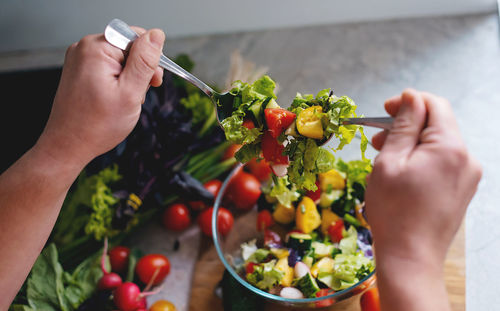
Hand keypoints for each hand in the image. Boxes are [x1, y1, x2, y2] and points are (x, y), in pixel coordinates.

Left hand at [36, 27, 164, 166]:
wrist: (68, 145)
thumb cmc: (97, 126)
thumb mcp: (130, 93)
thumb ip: (145, 62)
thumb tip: (156, 35)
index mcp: (96, 49)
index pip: (136, 37)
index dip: (150, 59)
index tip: (153, 82)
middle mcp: (84, 48)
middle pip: (128, 46)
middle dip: (139, 70)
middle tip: (137, 95)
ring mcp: (80, 59)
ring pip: (120, 58)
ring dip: (129, 78)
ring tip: (123, 100)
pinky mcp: (80, 70)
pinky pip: (109, 67)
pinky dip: (117, 81)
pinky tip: (114, 98)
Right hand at [365, 89, 480, 309]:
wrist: (411, 257)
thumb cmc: (394, 210)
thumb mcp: (390, 161)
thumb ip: (403, 125)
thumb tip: (411, 97)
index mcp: (449, 147)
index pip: (434, 104)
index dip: (408, 102)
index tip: (384, 111)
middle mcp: (466, 158)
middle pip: (437, 124)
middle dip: (407, 124)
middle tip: (377, 140)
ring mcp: (468, 175)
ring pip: (438, 144)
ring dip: (411, 143)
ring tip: (385, 158)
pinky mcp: (463, 189)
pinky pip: (442, 162)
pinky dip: (421, 159)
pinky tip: (401, 173)